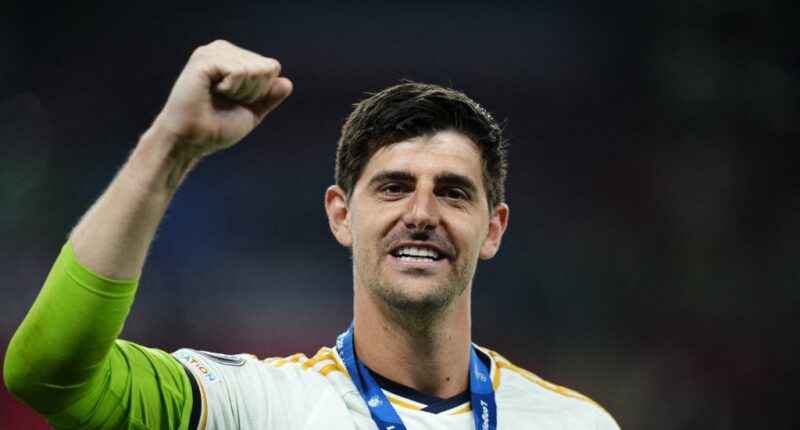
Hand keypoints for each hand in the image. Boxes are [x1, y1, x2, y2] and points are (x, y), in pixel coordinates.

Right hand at [151, 40, 292, 156]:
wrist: (192, 140)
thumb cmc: (216, 127)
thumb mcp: (251, 112)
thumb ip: (269, 97)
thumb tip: (288, 83)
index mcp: (234, 58)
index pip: (272, 67)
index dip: (261, 92)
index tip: (237, 102)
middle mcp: (223, 50)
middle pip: (267, 67)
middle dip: (253, 92)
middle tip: (226, 101)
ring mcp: (213, 52)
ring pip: (255, 69)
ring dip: (242, 92)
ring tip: (218, 97)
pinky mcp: (204, 59)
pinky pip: (239, 72)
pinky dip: (232, 89)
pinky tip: (213, 92)